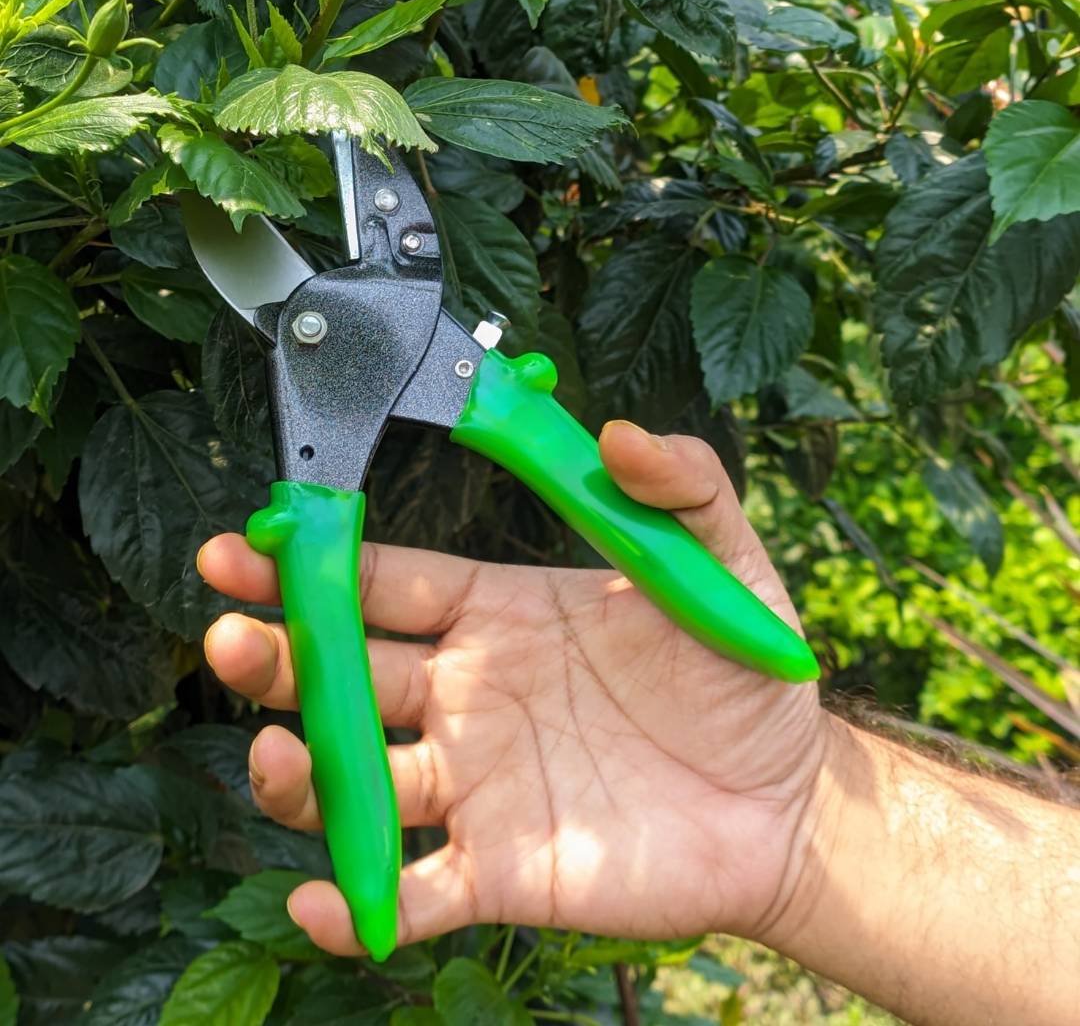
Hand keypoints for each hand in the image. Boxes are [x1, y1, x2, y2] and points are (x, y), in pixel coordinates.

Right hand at [198, 421, 826, 956]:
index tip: (247, 546)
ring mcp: (479, 786)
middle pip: (345, 674)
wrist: (788, 803)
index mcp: (502, 613)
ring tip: (274, 752)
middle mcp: (469, 695)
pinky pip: (412, 891)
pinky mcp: (502, 871)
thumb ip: (683, 488)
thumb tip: (617, 431)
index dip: (316, 562)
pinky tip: (322, 903)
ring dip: (299, 773)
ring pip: (358, 781)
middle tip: (227, 638)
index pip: (387, 581)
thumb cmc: (746, 678)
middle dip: (276, 656)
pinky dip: (359, 902)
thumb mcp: (724, 566)